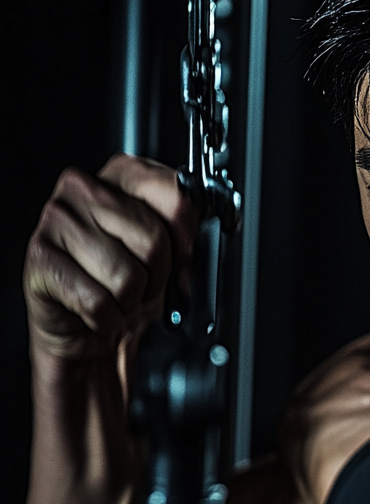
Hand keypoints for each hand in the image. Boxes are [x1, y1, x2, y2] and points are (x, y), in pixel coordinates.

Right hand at [24, 155, 198, 359]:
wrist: (87, 328)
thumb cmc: (123, 284)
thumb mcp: (165, 254)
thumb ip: (185, 236)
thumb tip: (195, 244)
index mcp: (120, 176)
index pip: (174, 192)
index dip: (187, 235)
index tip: (186, 255)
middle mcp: (83, 191)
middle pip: (153, 240)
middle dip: (158, 276)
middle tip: (145, 283)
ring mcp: (55, 222)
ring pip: (126, 275)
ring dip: (131, 301)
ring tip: (119, 296)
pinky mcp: (40, 260)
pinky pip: (97, 301)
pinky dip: (107, 318)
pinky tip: (99, 310)